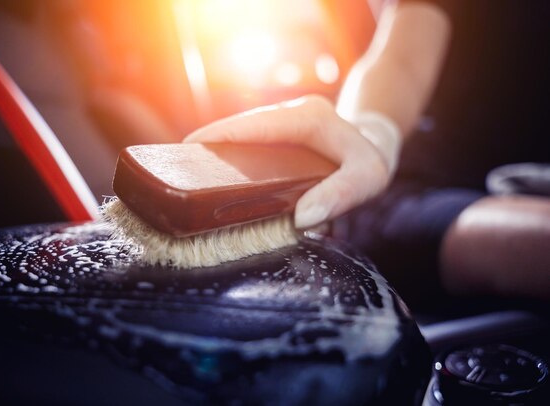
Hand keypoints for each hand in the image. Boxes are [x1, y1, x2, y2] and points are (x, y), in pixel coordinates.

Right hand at [183, 95, 400, 228]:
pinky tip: (217, 162)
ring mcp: (287, 115)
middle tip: (181, 162)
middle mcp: (295, 110)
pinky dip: (232, 145)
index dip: (222, 134)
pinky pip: (251, 133)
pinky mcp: (282, 125)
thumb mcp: (368, 180)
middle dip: (211, 140)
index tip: (191, 146)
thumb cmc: (372, 163)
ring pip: (244, 128)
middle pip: (242, 124)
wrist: (376, 142)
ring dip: (219, 143)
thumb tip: (303, 219)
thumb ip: (340, 196)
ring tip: (191, 164)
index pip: (257, 124)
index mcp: (310, 118)